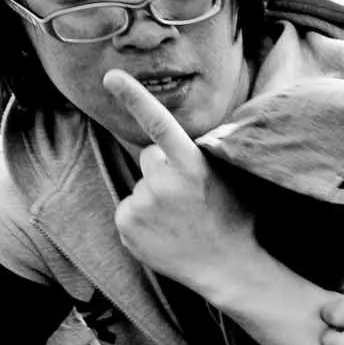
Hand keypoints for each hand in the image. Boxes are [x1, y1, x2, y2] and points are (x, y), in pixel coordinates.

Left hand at [105, 70, 255, 293]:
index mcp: (192, 166)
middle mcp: (162, 184)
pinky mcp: (126, 227)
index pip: (159, 123)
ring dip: (153, 196)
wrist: (227, 268)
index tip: (111, 76)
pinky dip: (141, 219)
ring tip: (179, 220)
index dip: (134, 97)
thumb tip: (170, 139)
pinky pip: (128, 209)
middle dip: (163, 169)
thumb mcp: (224, 178)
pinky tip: (164, 233)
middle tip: (188, 197)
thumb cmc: (232, 219)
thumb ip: (196, 155)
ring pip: (140, 185)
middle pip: (149, 157)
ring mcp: (141, 207)